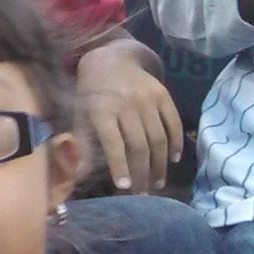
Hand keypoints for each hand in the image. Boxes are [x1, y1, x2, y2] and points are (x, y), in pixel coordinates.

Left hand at [74, 40, 183, 195]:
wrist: (111, 60)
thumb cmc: (91, 94)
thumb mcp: (81, 117)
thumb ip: (82, 147)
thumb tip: (78, 176)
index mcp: (103, 111)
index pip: (113, 144)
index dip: (120, 166)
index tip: (125, 188)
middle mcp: (127, 104)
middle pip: (139, 145)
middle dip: (142, 172)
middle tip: (143, 194)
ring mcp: (148, 99)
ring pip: (158, 137)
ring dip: (160, 164)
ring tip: (158, 182)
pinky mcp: (163, 95)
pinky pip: (173, 123)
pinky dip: (176, 142)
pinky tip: (174, 159)